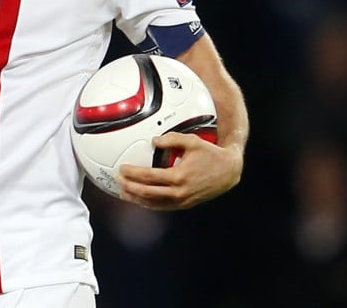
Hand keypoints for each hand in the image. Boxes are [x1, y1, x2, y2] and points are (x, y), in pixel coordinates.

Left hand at [116, 132, 241, 210]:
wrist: (228, 171)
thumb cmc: (210, 154)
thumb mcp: (192, 141)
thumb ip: (172, 139)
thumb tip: (153, 141)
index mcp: (179, 176)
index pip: (149, 177)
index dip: (133, 173)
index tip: (122, 168)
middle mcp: (180, 191)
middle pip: (148, 193)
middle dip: (130, 187)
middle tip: (118, 181)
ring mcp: (183, 200)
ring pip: (154, 203)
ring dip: (137, 199)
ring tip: (124, 193)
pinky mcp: (186, 204)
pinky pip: (164, 206)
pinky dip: (150, 204)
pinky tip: (141, 200)